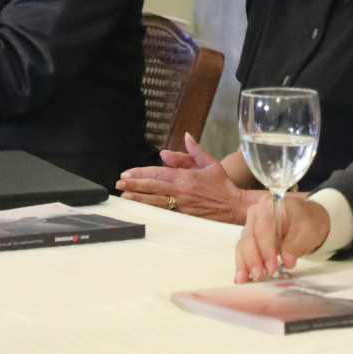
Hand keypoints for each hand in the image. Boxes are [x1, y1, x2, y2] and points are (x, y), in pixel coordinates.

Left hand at [118, 135, 251, 222]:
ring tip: (124, 196)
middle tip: (119, 183)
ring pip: (155, 201)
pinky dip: (150, 210)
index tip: (127, 173)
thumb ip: (195, 150)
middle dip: (134, 184)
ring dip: (138, 198)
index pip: (158, 173)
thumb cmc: (222, 185)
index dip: (140, 173)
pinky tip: (139, 209)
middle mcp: (181, 191)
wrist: (233, 206)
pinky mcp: (183, 217)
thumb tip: (186, 136)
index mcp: (186, 177)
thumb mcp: (211, 163)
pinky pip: (163, 212)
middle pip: (153, 187)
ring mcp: (181, 206)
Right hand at [235, 194, 329, 281]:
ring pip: (243, 245)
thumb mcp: (308, 230)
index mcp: (271, 205)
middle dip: (253, 259)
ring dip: (244, 264)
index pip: (264, 229)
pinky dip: (244, 264)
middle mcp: (257, 213)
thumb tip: (287, 262)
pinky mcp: (251, 237)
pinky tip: (243, 276)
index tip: (271, 267)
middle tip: (258, 276)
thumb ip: (296, 245)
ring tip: (245, 280)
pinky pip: (244, 251)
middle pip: (249, 237)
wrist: (309, 218)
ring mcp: (251, 225)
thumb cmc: (308, 220)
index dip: (266, 250)